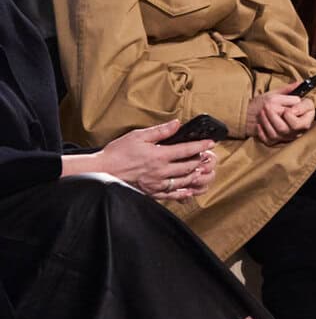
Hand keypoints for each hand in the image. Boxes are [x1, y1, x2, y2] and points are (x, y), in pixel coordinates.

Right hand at [87, 120, 215, 199]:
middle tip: (209, 156)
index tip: (211, 143)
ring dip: (195, 175)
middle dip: (201, 160)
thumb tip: (176, 123)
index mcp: (159, 156)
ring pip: (183, 181)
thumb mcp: (138, 136)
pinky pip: (172, 194)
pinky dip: (183, 192)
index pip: (186, 150)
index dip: (201, 146)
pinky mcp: (151, 193)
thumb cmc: (117, 153)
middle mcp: (160, 171)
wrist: (101, 171)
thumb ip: (160, 131)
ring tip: (202, 170)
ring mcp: (157, 184)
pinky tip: (189, 189)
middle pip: (188, 166)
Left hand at [245, 91, 315, 144]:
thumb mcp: (276, 94)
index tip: (288, 108)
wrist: (247, 115)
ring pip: (281, 131)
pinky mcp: (274, 140)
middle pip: (295, 126)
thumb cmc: (264, 103)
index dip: (299, 110)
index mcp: (301, 115)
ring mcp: (285, 135)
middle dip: (280, 115)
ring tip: (262, 112)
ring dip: (269, 120)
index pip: (308, 114)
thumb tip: (299, 83)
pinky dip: (263, 131)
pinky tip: (259, 124)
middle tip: (268, 107)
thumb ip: (288, 90)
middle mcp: (296, 127)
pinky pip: (271, 138)